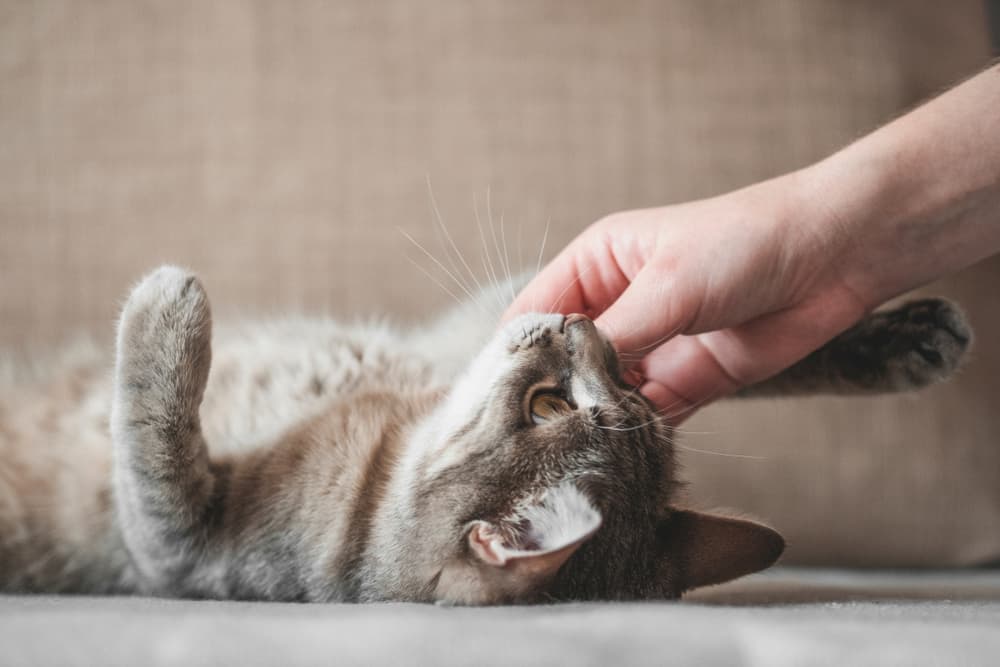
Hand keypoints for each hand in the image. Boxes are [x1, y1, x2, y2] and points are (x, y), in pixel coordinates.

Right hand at [503, 172, 867, 421]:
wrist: (833, 257)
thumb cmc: (745, 241)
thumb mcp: (669, 282)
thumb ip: (615, 335)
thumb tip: (567, 385)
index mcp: (597, 265)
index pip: (536, 315)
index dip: (518, 354)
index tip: (503, 398)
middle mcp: (617, 308)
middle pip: (567, 362)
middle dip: (558, 395)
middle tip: (541, 436)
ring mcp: (652, 347)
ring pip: (604, 395)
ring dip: (598, 419)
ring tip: (581, 448)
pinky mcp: (686, 381)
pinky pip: (647, 415)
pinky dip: (636, 433)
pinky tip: (625, 448)